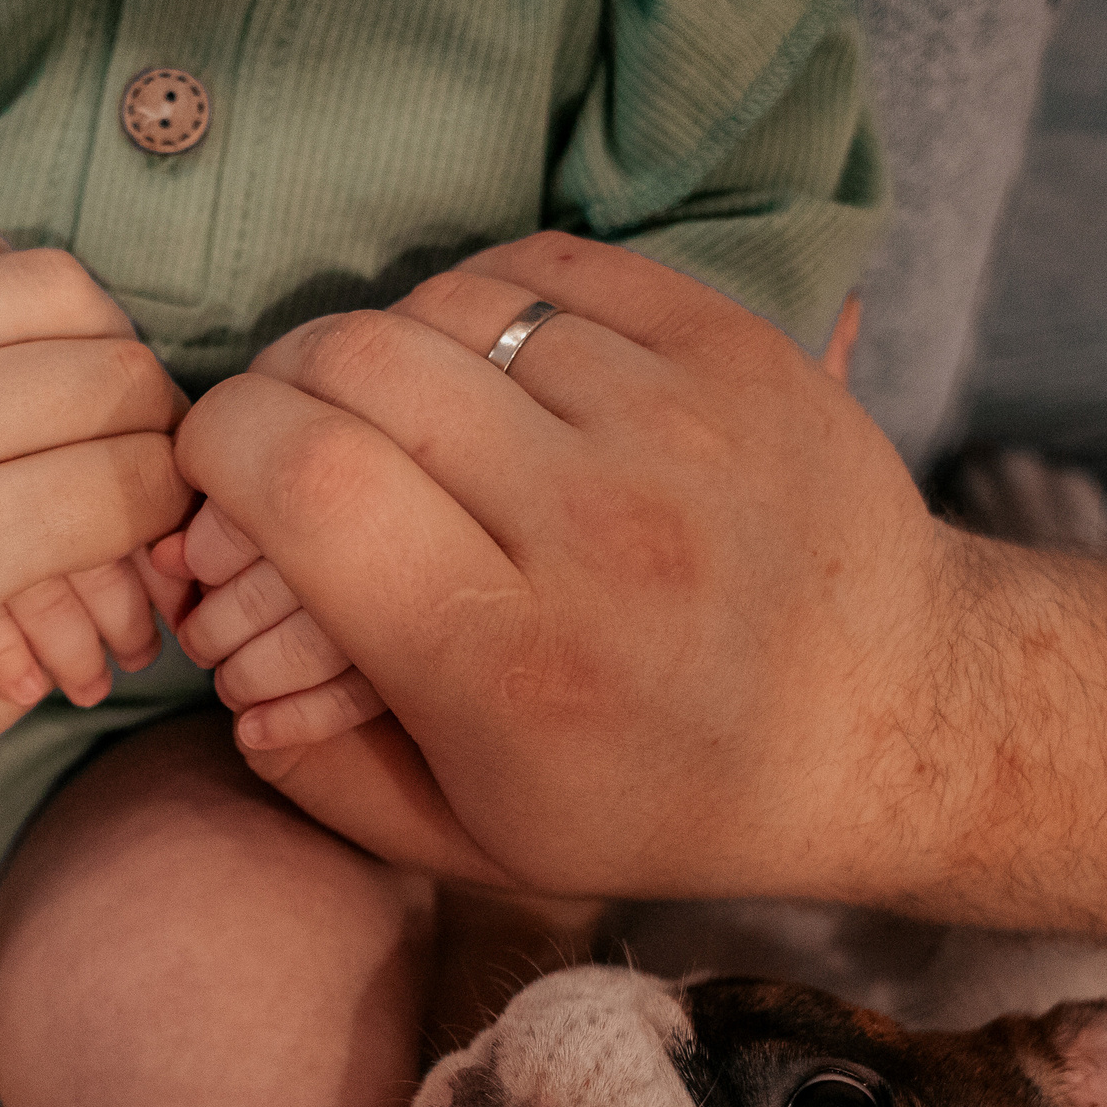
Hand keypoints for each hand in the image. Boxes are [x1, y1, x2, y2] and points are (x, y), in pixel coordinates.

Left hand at [0, 208, 191, 949]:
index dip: (173, 498)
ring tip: (72, 379)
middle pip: (111, 373)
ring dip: (88, 334)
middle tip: (134, 445)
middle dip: (151, 415)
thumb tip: (146, 544)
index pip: (134, 480)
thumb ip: (63, 634)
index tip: (160, 510)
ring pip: (44, 283)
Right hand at [159, 283, 859, 756]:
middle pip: (355, 369)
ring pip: (443, 308)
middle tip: (286, 435)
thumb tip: (218, 670)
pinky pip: (542, 267)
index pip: (305, 483)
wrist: (890, 722)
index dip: (220, 448)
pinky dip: (477, 304)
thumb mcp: (480, 839)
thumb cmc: (662, 791)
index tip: (215, 470)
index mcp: (510, 664)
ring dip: (383, 351)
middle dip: (279, 388)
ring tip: (397, 417)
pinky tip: (483, 370)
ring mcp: (675, 424)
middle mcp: (594, 530)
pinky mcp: (730, 350)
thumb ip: (322, 768)